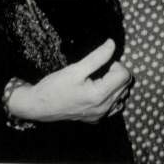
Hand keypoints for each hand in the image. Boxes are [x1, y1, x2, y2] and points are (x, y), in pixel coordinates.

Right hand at [6, 39, 132, 124]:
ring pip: (121, 95)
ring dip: (114, 84)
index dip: (116, 64)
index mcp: (99, 95)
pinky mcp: (95, 119)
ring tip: (98, 79)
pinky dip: (111, 96)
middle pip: (125, 85)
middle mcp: (103, 108)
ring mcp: (100, 115)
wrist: (37, 106)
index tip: (101, 63)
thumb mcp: (75, 69)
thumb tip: (112, 44)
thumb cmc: (54, 86)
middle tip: (99, 70)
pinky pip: (113, 105)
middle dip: (116, 73)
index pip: (125, 75)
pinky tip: (97, 91)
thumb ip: (97, 57)